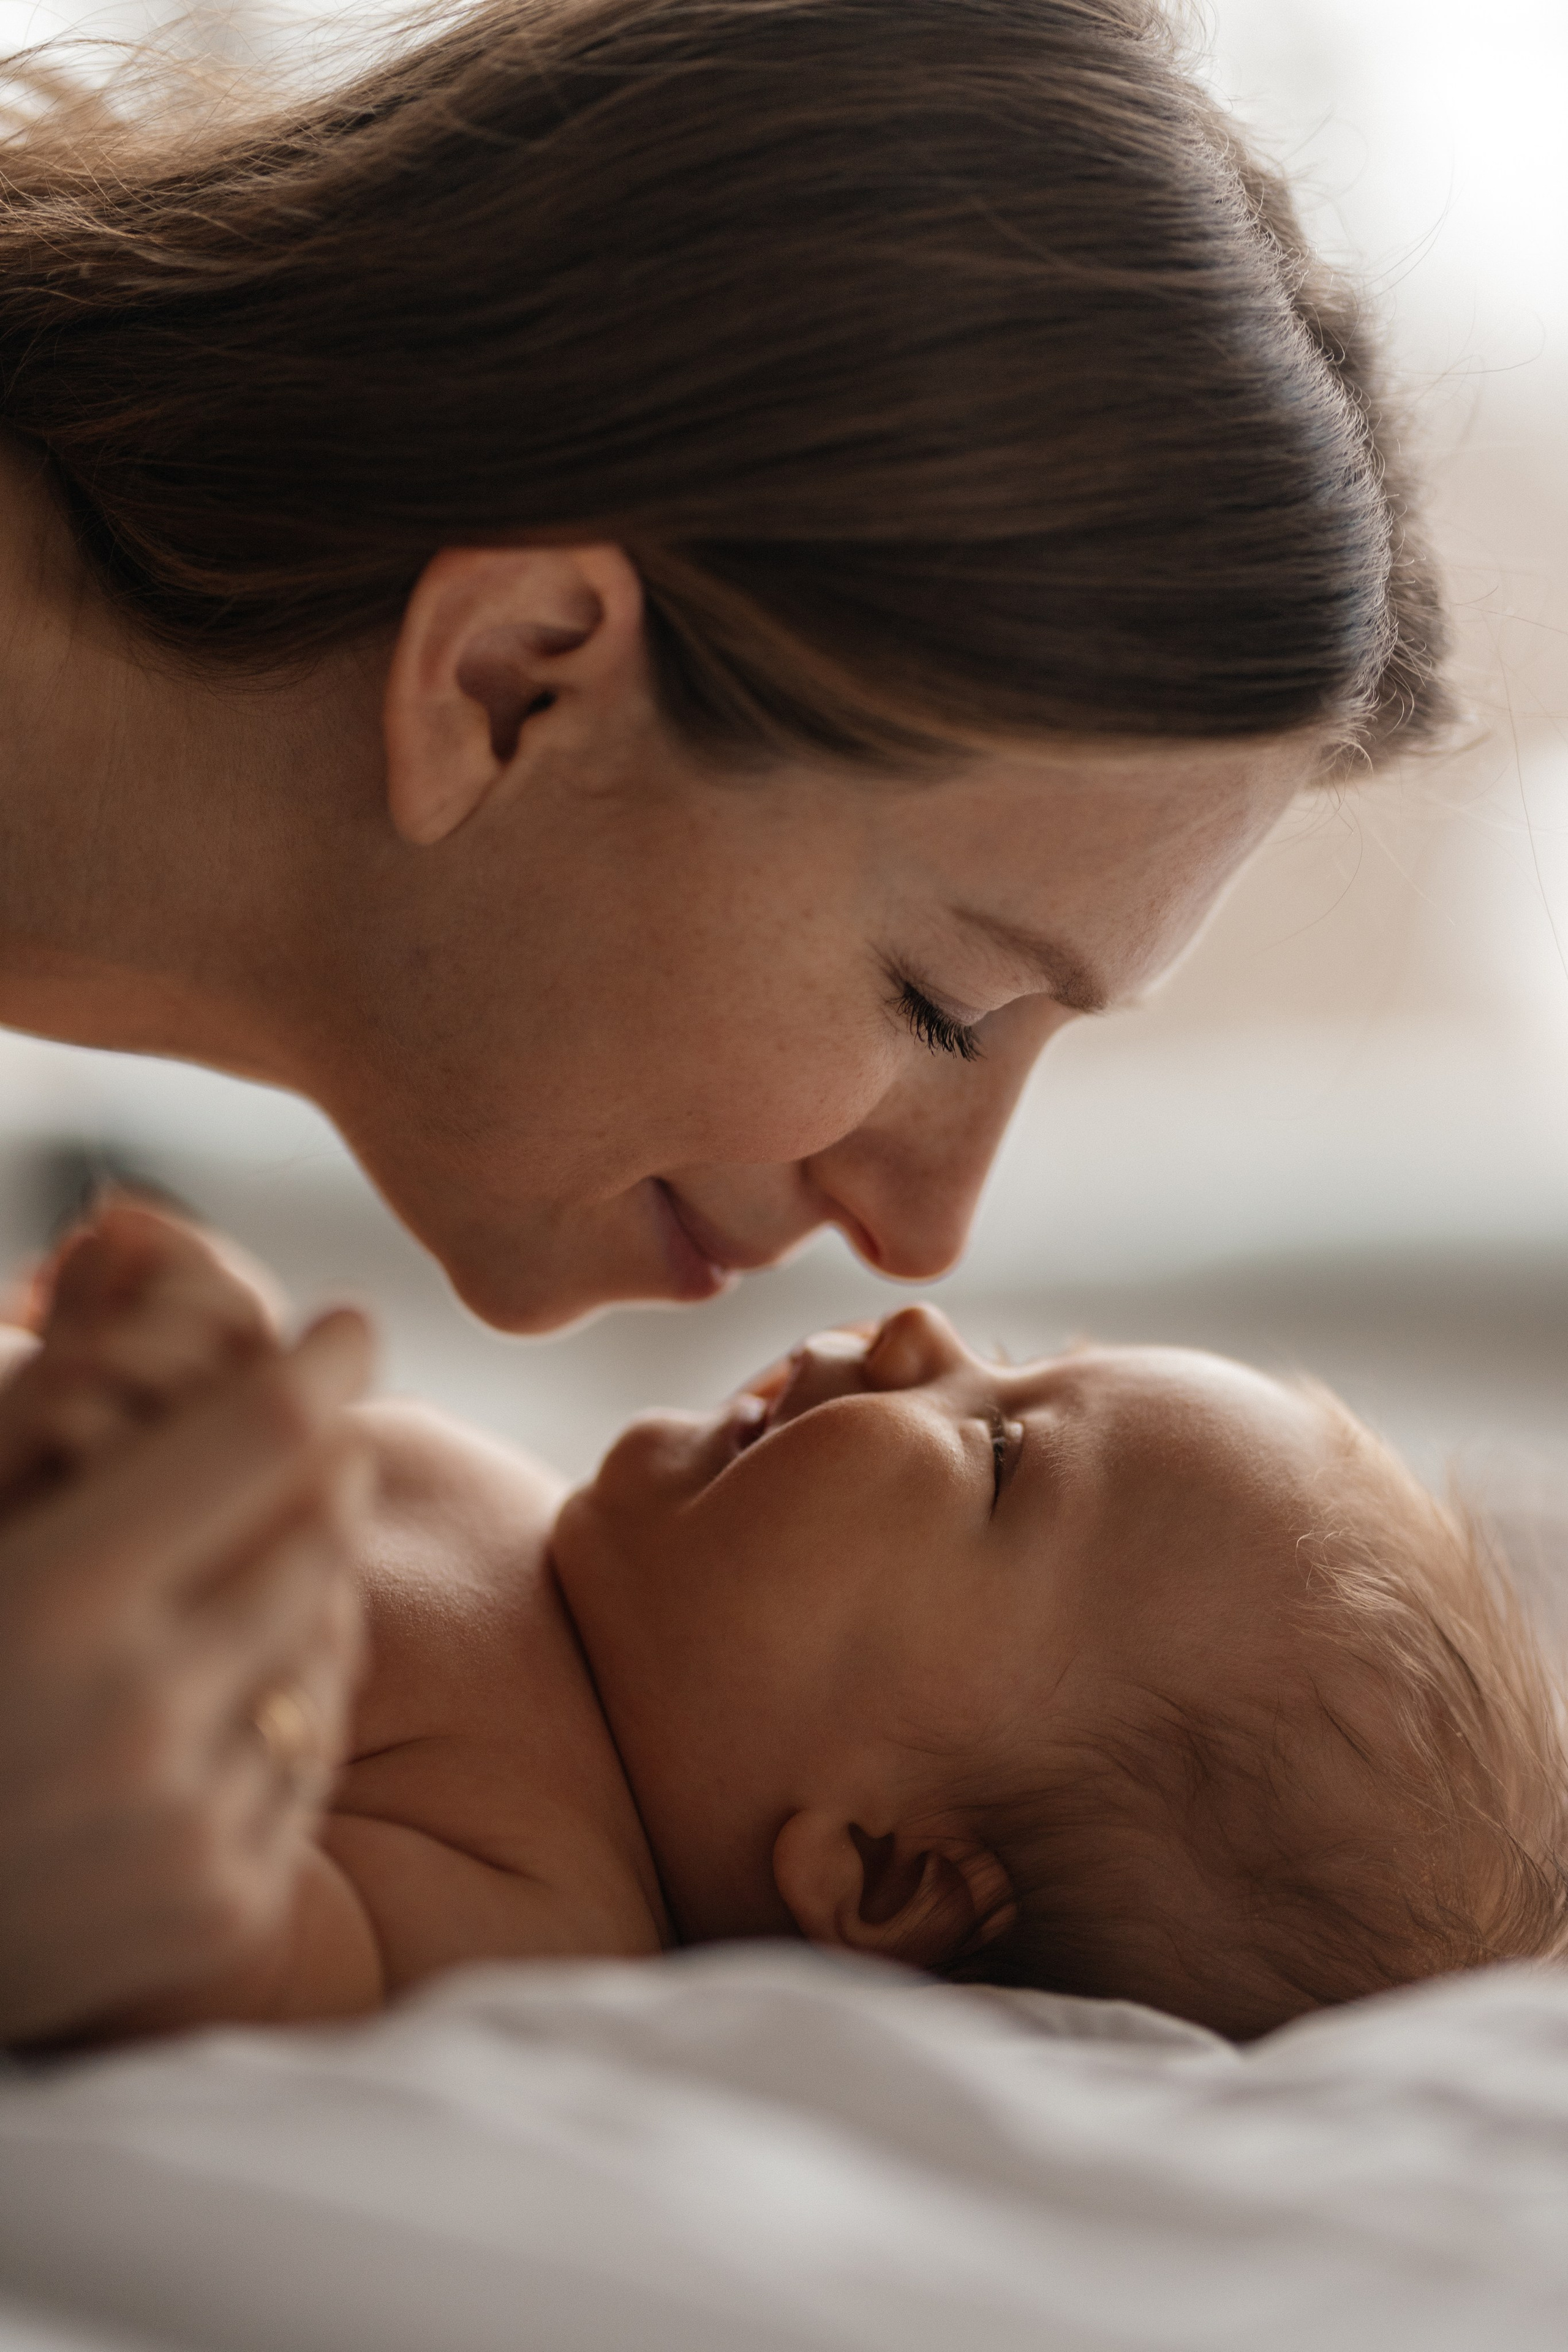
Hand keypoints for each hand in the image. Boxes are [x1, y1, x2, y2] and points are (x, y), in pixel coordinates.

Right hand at [0, 1208, 373, 2044]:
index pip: (262, 1436)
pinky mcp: (221, 1912)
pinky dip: (287, 1713)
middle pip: (321, 1535)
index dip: (321, 1364)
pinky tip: (228, 1700)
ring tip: (254, 1576)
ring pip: (332, 1648)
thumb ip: (57, 1436)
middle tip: (313, 1448)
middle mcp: (134, 1713)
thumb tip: (208, 1336)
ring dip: (313, 1596)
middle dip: (326, 1476)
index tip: (352, 1328)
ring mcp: (184, 1824)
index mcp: (53, 1600)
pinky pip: (311, 1762)